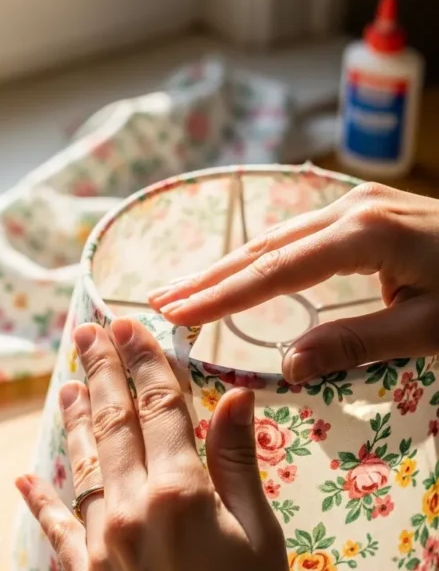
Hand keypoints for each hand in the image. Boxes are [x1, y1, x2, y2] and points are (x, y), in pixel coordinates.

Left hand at [17, 319, 293, 570]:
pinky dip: (41, 499)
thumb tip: (237, 396)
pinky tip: (27, 476)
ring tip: (66, 381)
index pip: (160, 408)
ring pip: (83, 464)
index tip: (133, 327)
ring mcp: (101, 543)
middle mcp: (131, 508)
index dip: (147, 362)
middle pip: (113, 424)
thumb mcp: (260, 534)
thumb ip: (238, 462)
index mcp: (181, 492)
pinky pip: (56, 528)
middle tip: (89, 332)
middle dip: (101, 372)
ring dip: (75, 418)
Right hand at [148, 182, 438, 383]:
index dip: (221, 297)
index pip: (274, 271)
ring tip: (184, 289)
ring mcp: (360, 205)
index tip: (175, 315)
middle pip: (265, 247)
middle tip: (158, 302)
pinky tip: (241, 272)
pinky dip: (263, 259)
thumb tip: (287, 365)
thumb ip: (356, 343)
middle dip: (210, 277)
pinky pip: (300, 236)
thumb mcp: (430, 329)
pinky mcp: (368, 212)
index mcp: (364, 235)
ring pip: (279, 238)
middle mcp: (352, 210)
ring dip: (230, 266)